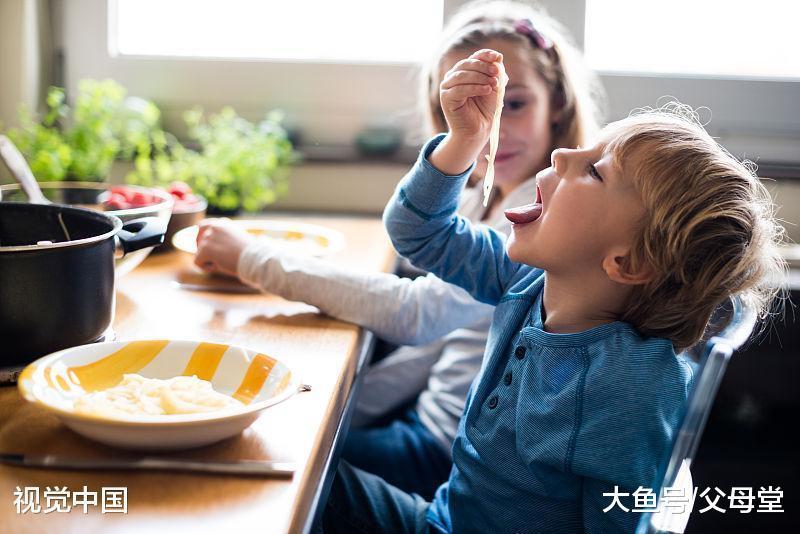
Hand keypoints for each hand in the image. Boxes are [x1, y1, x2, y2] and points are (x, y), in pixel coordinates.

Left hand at [194, 218, 253, 276]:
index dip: (202, 238)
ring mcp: (209, 237)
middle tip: (212, 260)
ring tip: (224, 263)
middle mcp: (214, 226)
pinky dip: (206, 267)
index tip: (208, 248)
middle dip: (202, 250)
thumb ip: (224, 240)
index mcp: (223, 223)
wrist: (255, 258)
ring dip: (208, 260)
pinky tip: (219, 267)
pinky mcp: (205, 248)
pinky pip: (197, 262)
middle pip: (197, 238)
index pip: (203, 226)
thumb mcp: (237, 241)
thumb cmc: (250, 254)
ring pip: (199, 253)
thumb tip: (211, 249)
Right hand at [432, 49, 502, 174]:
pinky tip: (486, 90)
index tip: (497, 57)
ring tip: (493, 84)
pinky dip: (474, 88)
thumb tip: (498, 58)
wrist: (477, 130)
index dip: (485, 55)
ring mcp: (447, 87)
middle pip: (467, 64)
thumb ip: (496, 73)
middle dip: (483, 67)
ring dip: (480, 77)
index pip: (474, 57)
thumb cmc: (485, 109)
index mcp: (465, 71)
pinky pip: (459, 89)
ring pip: (462, 75)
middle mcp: (453, 77)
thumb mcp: (494, 88)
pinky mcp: (446, 98)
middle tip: (496, 73)